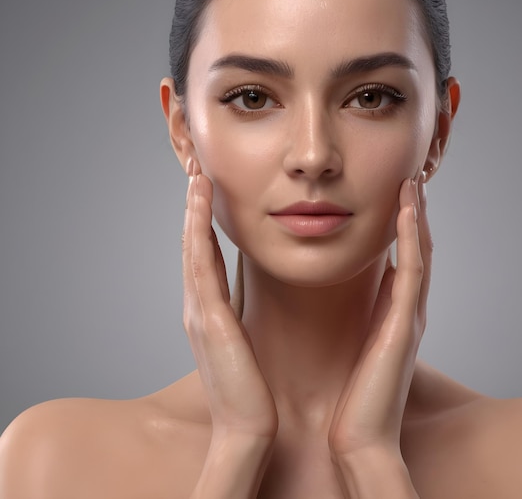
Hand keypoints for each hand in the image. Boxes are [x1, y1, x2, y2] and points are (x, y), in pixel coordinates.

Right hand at [183, 170, 277, 441]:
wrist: (248, 428)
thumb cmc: (250, 388)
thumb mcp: (243, 342)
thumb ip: (242, 314)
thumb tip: (253, 291)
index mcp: (208, 311)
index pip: (203, 255)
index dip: (202, 221)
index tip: (209, 190)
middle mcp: (196, 305)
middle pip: (192, 244)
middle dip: (193, 207)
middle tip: (197, 170)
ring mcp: (197, 310)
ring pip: (192, 246)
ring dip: (192, 209)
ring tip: (197, 176)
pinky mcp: (207, 317)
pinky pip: (199, 261)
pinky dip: (196, 228)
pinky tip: (199, 202)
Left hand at [329, 175, 430, 458]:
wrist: (360, 436)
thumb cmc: (356, 392)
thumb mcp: (362, 339)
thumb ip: (371, 310)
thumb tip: (373, 281)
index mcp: (397, 310)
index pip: (407, 254)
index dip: (406, 221)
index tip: (399, 188)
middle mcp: (410, 308)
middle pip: (420, 246)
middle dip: (417, 209)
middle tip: (413, 173)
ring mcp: (412, 315)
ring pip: (422, 251)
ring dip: (418, 214)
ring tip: (414, 180)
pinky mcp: (405, 324)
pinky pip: (413, 271)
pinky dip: (413, 238)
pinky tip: (408, 210)